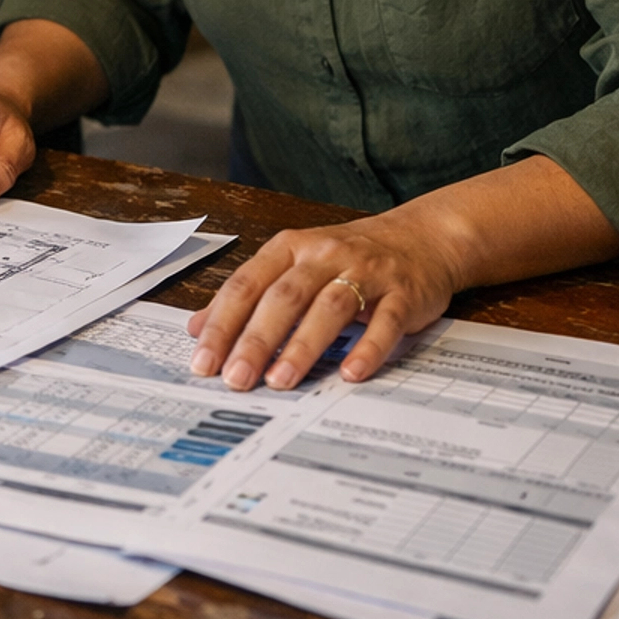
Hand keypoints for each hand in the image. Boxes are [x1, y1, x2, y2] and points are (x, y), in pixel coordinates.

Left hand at [186, 204, 463, 390]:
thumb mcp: (293, 265)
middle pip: (284, 296)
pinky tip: (351, 373)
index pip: (247, 284)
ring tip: (281, 381)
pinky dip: (368, 347)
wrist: (422, 237)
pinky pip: (385, 321)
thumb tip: (197, 327)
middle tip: (236, 379)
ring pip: (330, 307)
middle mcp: (324, 255)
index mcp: (291, 248)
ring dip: (303, 345)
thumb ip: (248, 295)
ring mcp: (366, 272)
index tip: (203, 361)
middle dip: (256, 340)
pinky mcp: (402, 293)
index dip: (222, 323)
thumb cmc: (348, 257)